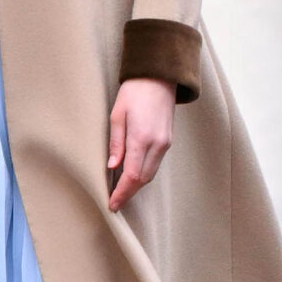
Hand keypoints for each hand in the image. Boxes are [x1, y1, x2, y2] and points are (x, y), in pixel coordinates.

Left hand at [107, 77, 176, 211]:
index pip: (132, 175)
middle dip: (129, 193)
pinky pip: (156, 164)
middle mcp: (157, 144)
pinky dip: (144, 174)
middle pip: (143, 179)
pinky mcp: (168, 140)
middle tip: (115, 202)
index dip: (122, 193)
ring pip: (151, 173)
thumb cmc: (134, 92)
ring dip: (137, 185)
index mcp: (142, 138)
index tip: (113, 204)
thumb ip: (116, 143)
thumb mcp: (117, 115)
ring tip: (122, 191)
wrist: (159, 77)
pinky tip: (133, 175)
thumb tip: (112, 167)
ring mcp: (165, 143)